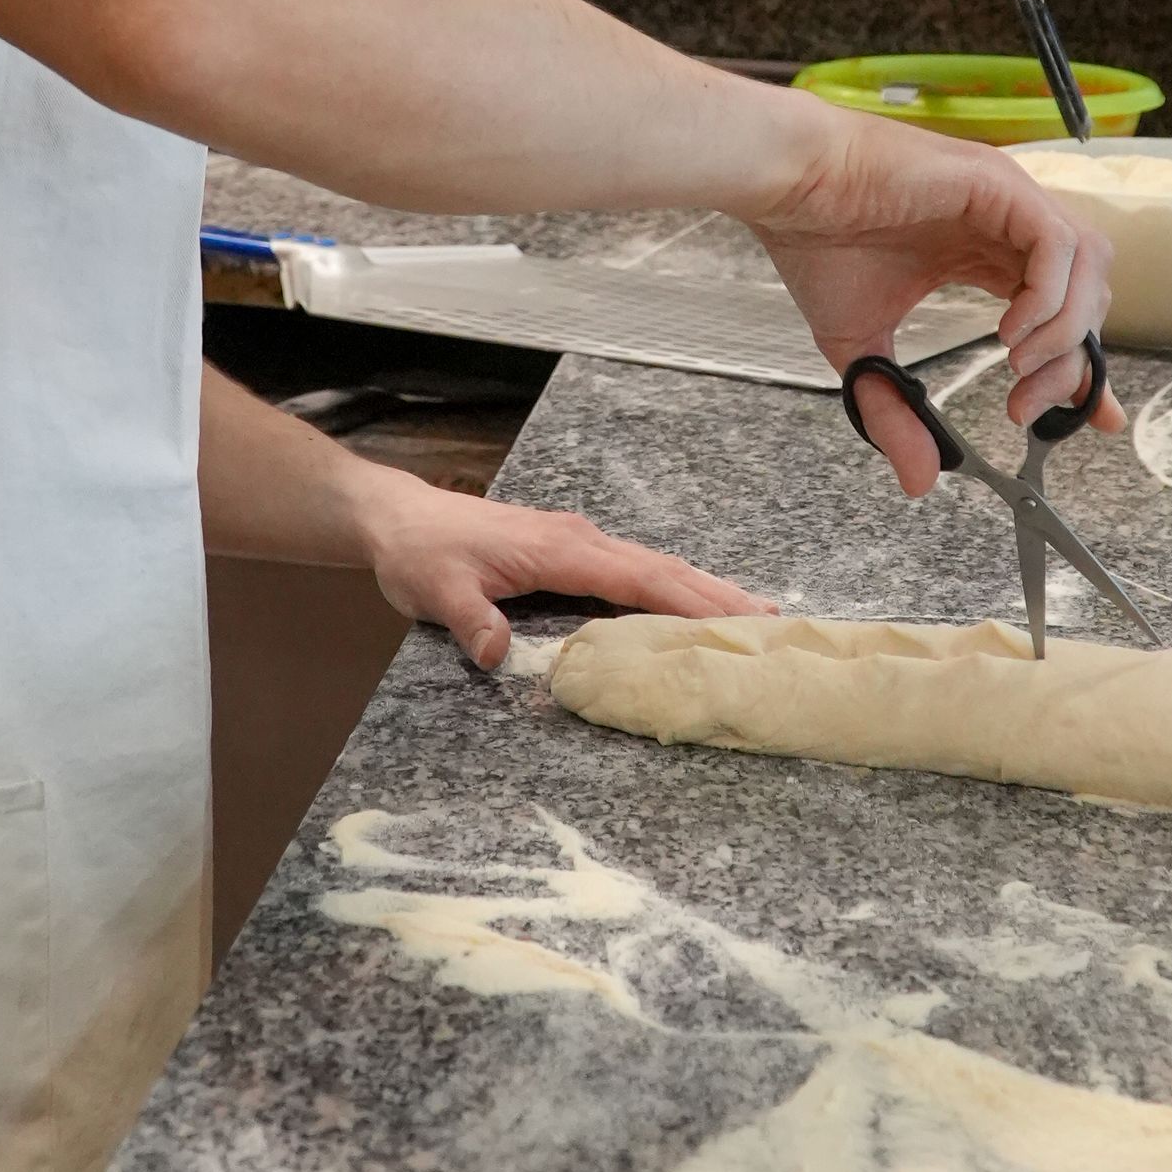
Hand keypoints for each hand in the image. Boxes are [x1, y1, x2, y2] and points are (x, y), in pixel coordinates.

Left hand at [355, 470, 774, 668]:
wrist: (400, 518)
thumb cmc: (421, 552)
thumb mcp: (436, 590)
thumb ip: (470, 621)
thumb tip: (498, 652)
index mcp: (560, 548)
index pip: (636, 578)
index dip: (685, 601)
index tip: (733, 620)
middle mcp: (580, 539)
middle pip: (663, 568)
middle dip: (716, 594)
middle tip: (771, 620)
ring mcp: (579, 542)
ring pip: (655, 566)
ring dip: (703, 588)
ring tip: (754, 612)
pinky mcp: (572, 551)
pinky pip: (635, 570)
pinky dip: (673, 586)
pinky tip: (693, 602)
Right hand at [749, 104, 1122, 494]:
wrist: (787, 187)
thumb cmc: (816, 245)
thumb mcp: (860, 351)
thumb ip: (895, 413)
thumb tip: (919, 481)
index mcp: (985, 252)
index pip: (1065, 309)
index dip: (1086, 365)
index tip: (1092, 418)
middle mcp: (1007, 224)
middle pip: (1087, 294)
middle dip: (1071, 362)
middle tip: (1027, 407)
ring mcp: (1007, 200)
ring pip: (1086, 264)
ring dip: (1064, 329)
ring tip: (1018, 368)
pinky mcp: (997, 184)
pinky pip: (1056, 242)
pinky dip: (1047, 294)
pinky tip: (1009, 332)